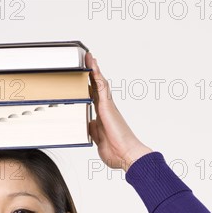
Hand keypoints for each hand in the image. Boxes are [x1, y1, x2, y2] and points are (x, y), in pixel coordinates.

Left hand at [86, 52, 152, 171]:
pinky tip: (92, 65)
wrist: (127, 155)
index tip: (84, 78)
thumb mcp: (98, 140)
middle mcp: (106, 109)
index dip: (89, 87)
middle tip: (86, 60)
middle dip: (91, 74)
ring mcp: (108, 107)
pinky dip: (96, 75)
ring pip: (100, 83)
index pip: (94, 98)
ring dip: (94, 70)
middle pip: (97, 87)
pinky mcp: (107, 106)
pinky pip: (101, 87)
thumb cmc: (116, 152)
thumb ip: (93, 131)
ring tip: (88, 57)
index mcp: (103, 117)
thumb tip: (89, 124)